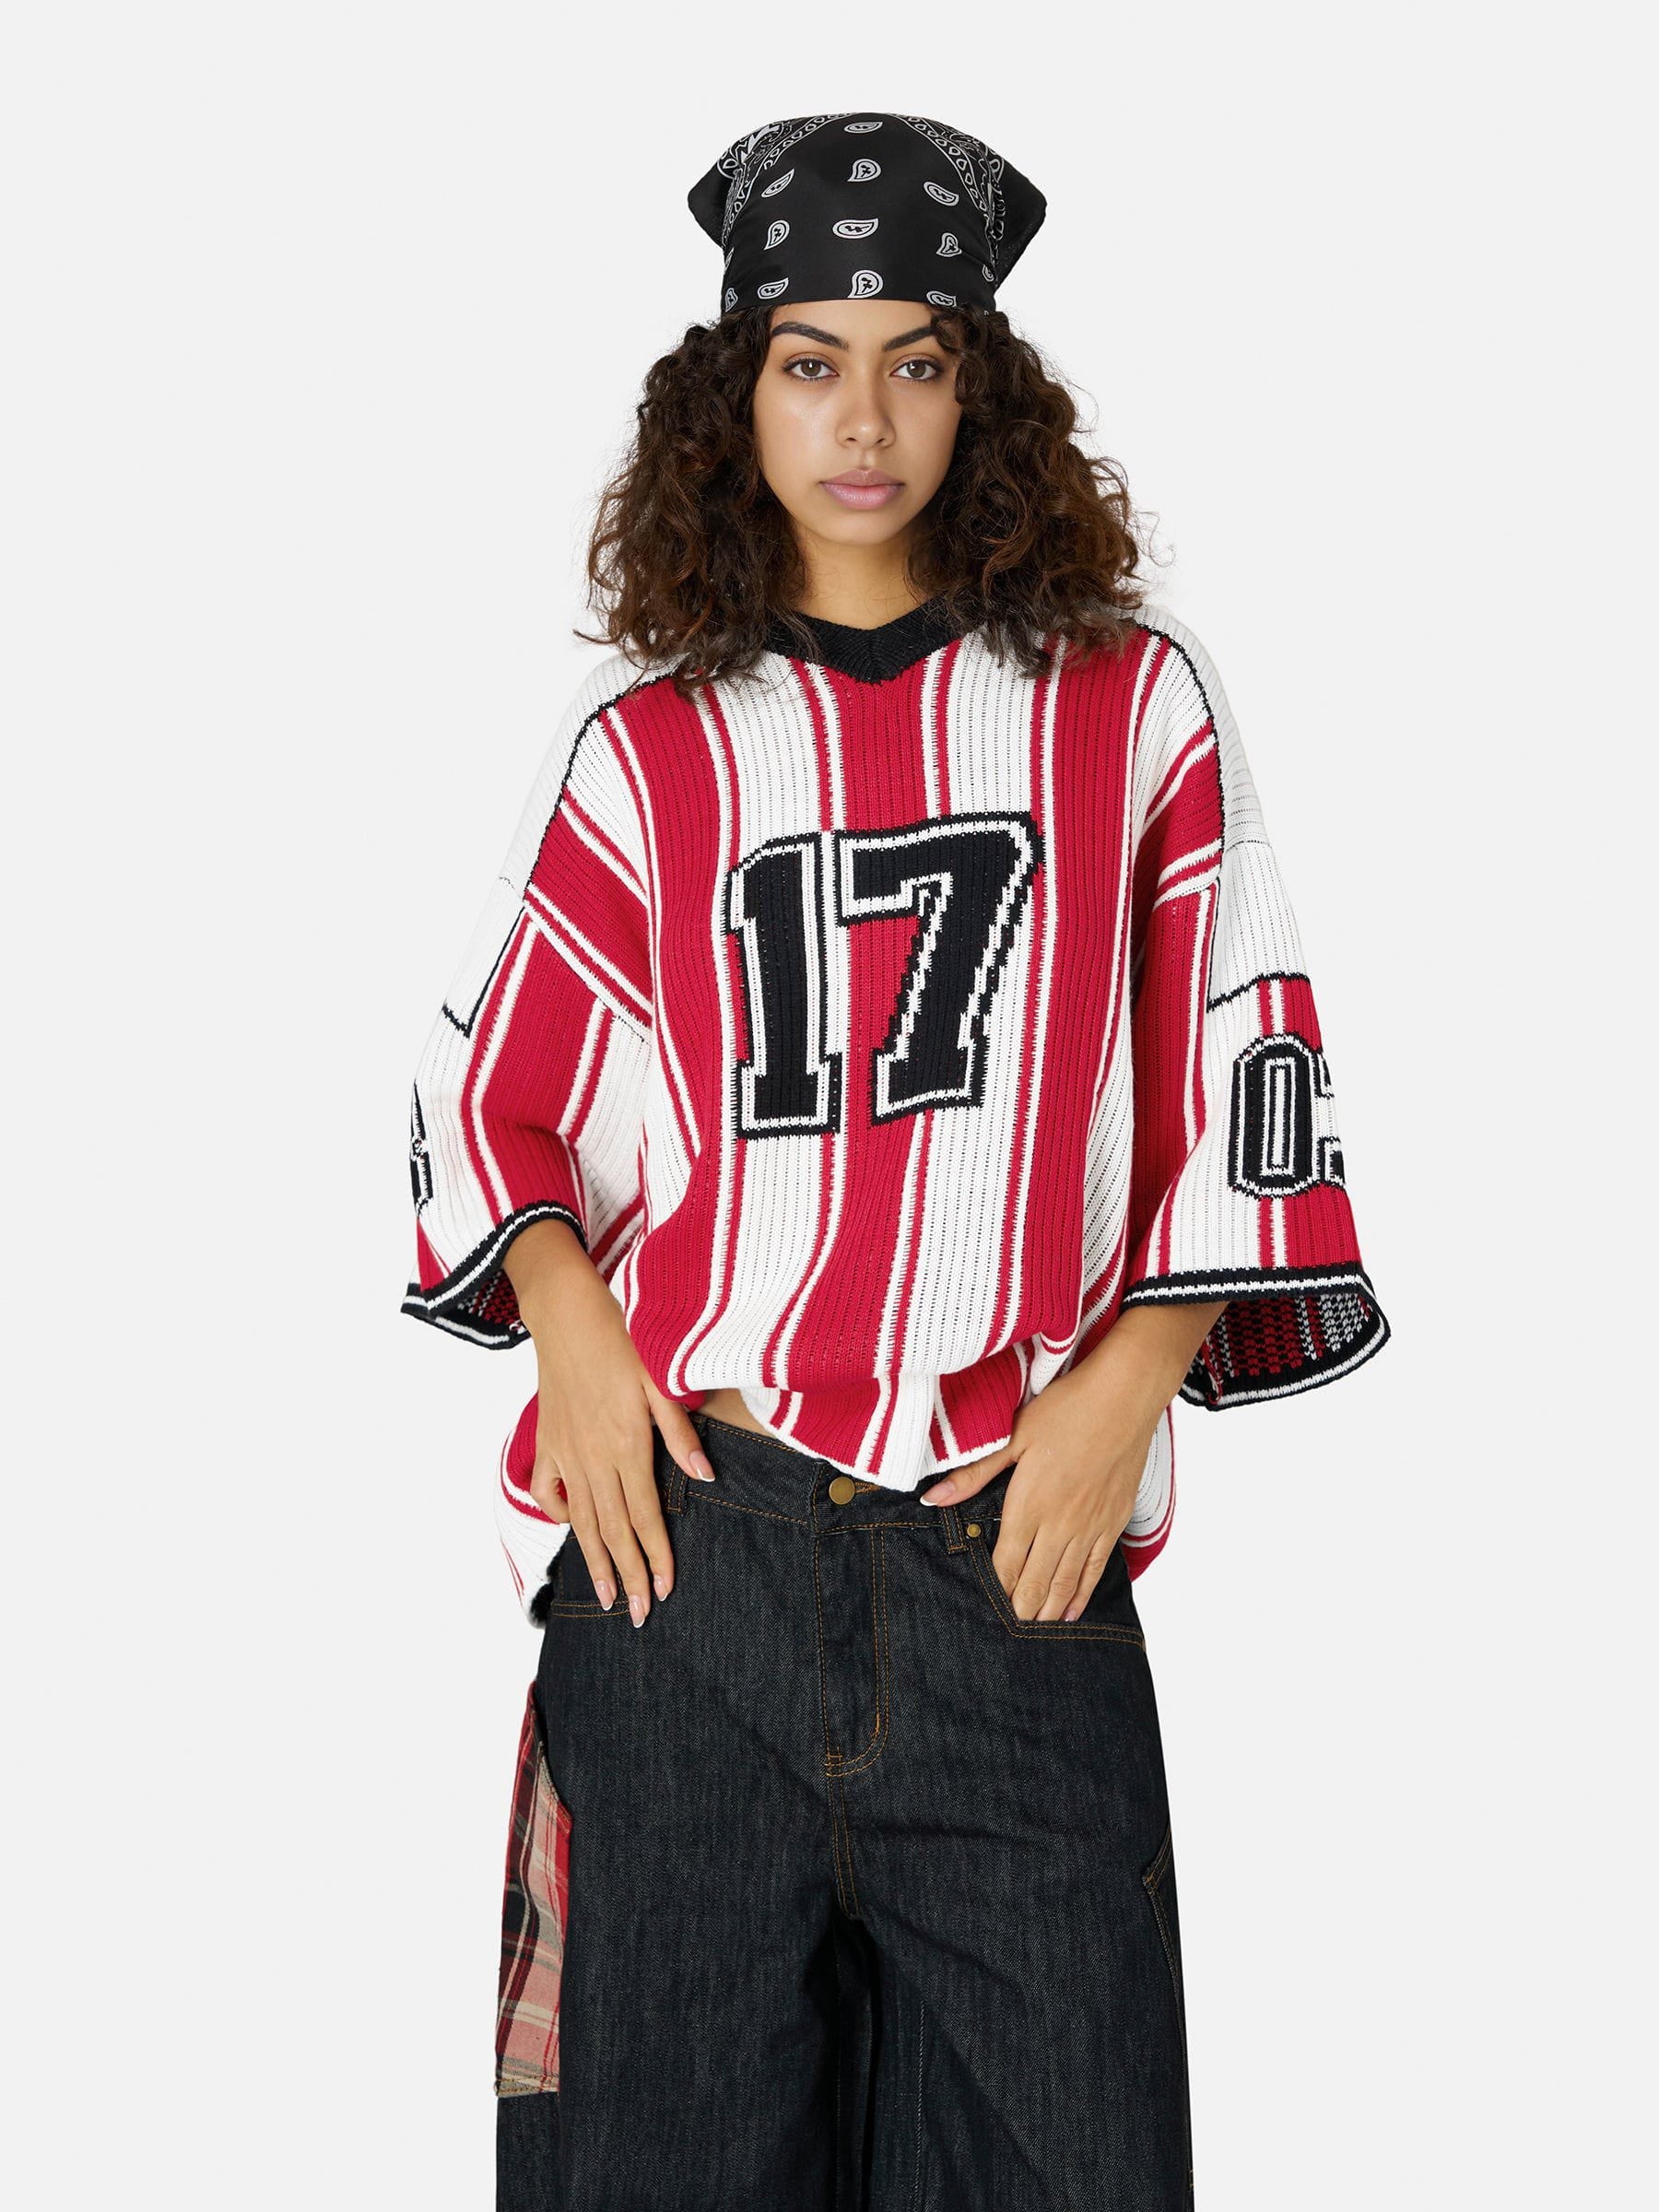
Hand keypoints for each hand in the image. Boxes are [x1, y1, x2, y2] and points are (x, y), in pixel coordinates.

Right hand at [503, 1219, 714, 1626]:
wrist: (564, 1311)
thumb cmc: (620, 1338)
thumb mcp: (660, 1380)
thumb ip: (681, 1433)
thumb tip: (705, 1478)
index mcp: (626, 1444)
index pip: (644, 1514)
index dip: (656, 1556)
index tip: (664, 1591)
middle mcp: (594, 1456)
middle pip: (613, 1529)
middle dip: (628, 1576)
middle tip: (637, 1616)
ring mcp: (566, 1451)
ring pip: (582, 1519)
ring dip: (596, 1560)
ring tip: (607, 1596)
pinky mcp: (548, 1440)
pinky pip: (550, 1489)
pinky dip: (560, 1514)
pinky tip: (573, 1530)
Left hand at [919, 1300, 1226, 1621]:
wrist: (1124, 1397)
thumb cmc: (1066, 1409)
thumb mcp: (1012, 1436)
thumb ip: (973, 1474)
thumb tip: (933, 1498)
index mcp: (1029, 1504)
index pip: (1006, 1562)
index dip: (996, 1590)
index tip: (985, 1611)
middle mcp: (1059, 1524)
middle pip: (1036, 1581)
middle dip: (1020, 1609)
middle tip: (1007, 1634)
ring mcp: (1090, 1526)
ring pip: (1065, 1582)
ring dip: (1048, 1609)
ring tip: (1034, 1631)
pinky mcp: (1114, 1521)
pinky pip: (1096, 1569)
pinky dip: (1082, 1594)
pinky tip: (1072, 1611)